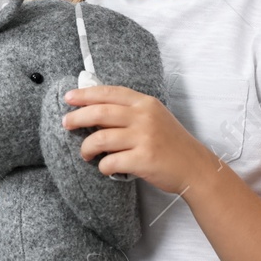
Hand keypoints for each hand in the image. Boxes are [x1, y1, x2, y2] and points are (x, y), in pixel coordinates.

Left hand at [60, 85, 214, 194]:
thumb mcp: (154, 117)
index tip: (69, 97)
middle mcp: (144, 117)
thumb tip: (95, 111)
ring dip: (86, 147)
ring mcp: (144, 138)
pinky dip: (103, 166)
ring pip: (100, 138)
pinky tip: (105, 167)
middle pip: (100, 112)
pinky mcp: (143, 160)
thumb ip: (130, 112)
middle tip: (66, 123)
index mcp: (145, 104)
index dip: (86, 94)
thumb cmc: (171, 143)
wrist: (195, 168)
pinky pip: (110, 161)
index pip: (110, 93)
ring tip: (85, 153)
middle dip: (77, 117)